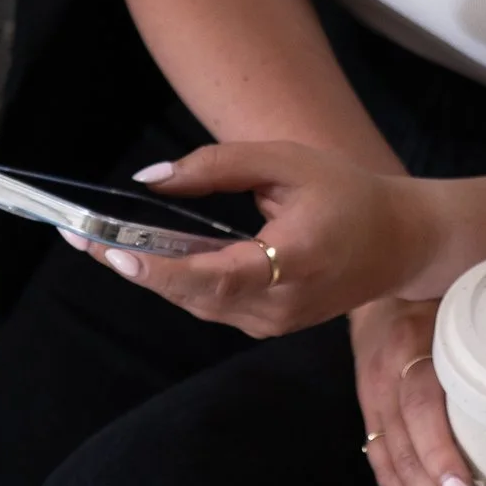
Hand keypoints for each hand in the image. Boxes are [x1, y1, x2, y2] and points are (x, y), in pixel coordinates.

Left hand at [63, 141, 434, 334]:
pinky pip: (212, 303)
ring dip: (149, 275)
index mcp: (295, 261)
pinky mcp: (269, 324)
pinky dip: (177, 281)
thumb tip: (152, 180)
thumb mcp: (288, 162)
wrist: (403, 243)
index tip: (118, 250)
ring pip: (197, 302)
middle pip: (194, 294)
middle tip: (82, 239)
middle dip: (135, 267)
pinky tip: (146, 255)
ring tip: (99, 243)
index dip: (164, 268)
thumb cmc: (350, 193)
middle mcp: (281, 305)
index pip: (217, 274)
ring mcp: (274, 322)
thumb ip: (219, 166)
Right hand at [350, 296, 485, 485]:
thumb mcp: (470, 297)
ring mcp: (372, 399)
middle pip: (404, 455)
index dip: (441, 454)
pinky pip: (385, 471)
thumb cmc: (441, 288)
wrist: (372, 271)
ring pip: (391, 472)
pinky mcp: (371, 417)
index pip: (420, 408)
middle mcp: (384, 375)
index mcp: (412, 343)